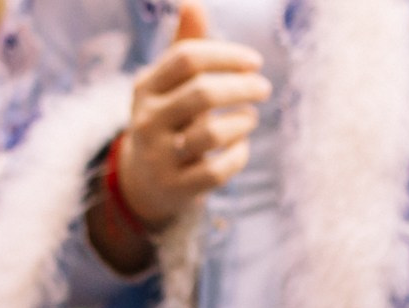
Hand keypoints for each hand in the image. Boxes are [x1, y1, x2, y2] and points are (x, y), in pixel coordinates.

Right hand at [94, 0, 269, 260]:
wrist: (145, 181)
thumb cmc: (169, 118)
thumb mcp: (170, 84)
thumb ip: (186, 45)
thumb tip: (193, 2)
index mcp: (145, 88)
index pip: (187, 59)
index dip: (227, 55)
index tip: (253, 61)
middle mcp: (146, 122)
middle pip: (203, 93)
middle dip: (243, 87)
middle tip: (263, 88)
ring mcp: (159, 158)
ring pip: (211, 134)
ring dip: (242, 122)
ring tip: (249, 118)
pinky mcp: (176, 188)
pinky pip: (217, 171)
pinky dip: (238, 156)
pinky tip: (241, 147)